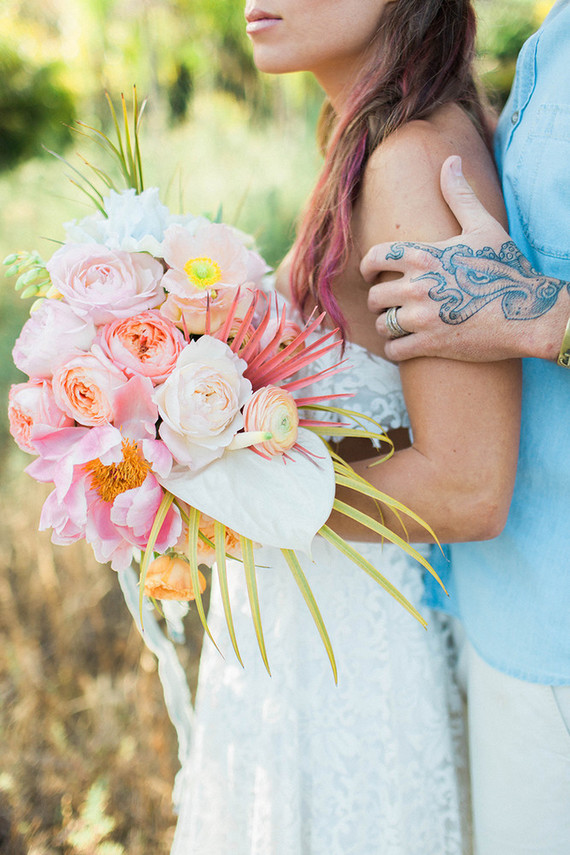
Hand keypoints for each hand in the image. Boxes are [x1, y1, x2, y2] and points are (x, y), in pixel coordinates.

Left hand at [363, 156, 568, 361]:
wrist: (527, 313)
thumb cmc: (505, 268)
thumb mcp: (484, 227)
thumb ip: (460, 196)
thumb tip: (450, 161)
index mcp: (425, 256)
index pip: (376, 257)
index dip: (367, 267)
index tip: (371, 274)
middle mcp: (418, 286)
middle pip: (375, 295)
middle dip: (379, 300)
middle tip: (388, 304)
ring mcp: (422, 317)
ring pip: (382, 324)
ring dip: (386, 326)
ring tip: (397, 325)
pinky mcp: (429, 343)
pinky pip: (394, 350)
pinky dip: (395, 349)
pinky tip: (404, 346)